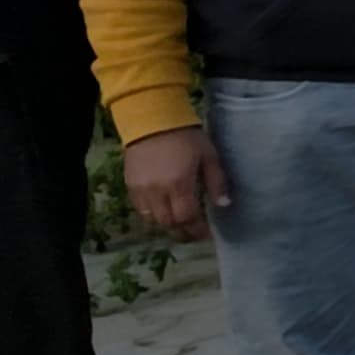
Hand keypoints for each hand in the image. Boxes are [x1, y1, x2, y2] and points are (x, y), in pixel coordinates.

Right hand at [125, 127, 230, 241]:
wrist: (152, 119)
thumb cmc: (186, 136)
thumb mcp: (209, 156)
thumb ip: (216, 182)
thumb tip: (224, 205)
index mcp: (178, 184)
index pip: (187, 218)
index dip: (197, 230)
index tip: (207, 235)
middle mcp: (156, 191)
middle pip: (168, 223)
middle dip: (183, 232)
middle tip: (195, 234)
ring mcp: (140, 189)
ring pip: (152, 219)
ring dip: (167, 225)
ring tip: (181, 226)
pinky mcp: (129, 184)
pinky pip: (140, 209)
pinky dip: (153, 216)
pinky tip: (163, 213)